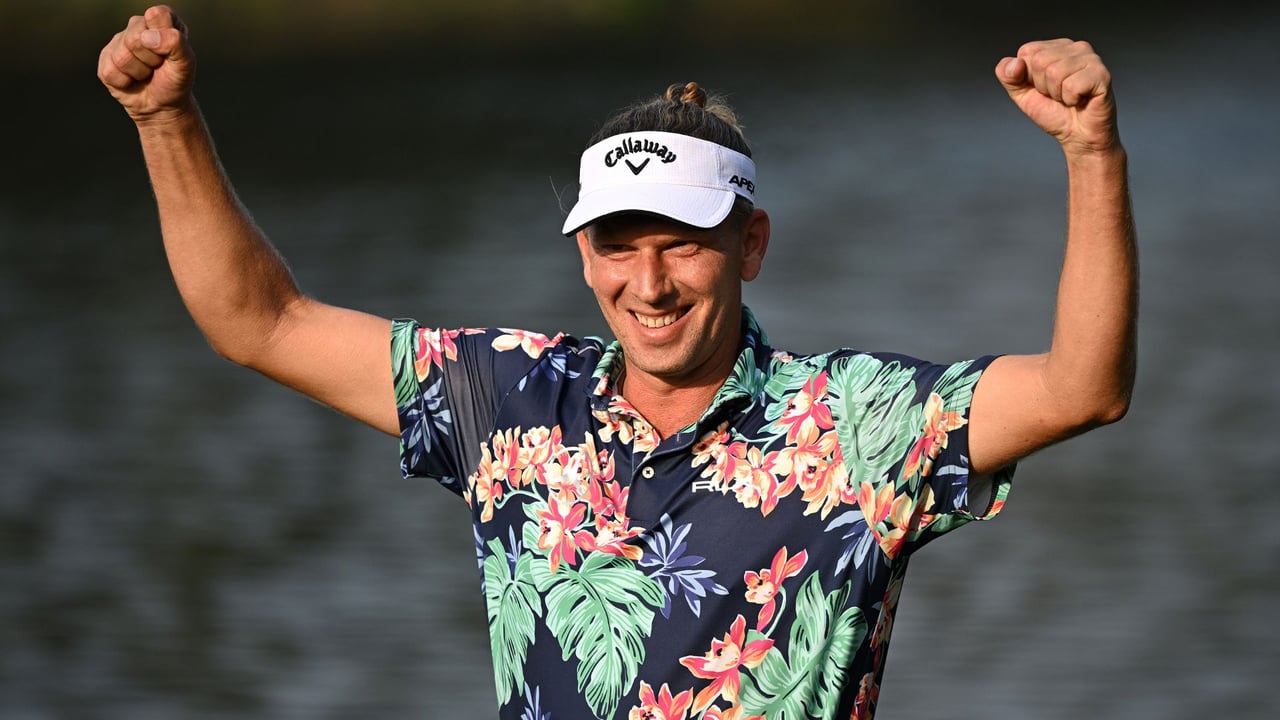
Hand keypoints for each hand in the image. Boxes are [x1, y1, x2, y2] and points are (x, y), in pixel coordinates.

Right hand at [97, 5, 194, 122]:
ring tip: (146, 74)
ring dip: (139, 72)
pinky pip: (111, 71)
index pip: (158, 15)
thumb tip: (148, 36)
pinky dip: (125, 82)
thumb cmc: (175, 80)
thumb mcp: (186, 63)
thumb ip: (176, 43)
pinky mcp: (105, 59)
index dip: (164, 37)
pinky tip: (132, 80)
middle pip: (135, 37)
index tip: (170, 52)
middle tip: (158, 66)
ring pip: (122, 56)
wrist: (161, 106)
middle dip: (151, 59)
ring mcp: (118, 41)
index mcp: (161, 20)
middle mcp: (138, 26)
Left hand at [996, 39, 1118, 156]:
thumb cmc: (1054, 113)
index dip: (1029, 77)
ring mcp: (1091, 59)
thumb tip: (1013, 62)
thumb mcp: (1022, 94)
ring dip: (1057, 94)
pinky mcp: (1102, 74)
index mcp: (1056, 47)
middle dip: (1043, 86)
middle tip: (1058, 96)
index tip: (1043, 89)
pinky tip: (1080, 100)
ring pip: (1055, 72)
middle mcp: (1075, 47)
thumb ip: (1008, 76)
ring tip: (1069, 98)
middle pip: (1040, 61)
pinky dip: (1071, 100)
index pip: (1027, 51)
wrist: (1078, 136)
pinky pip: (1071, 85)